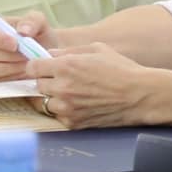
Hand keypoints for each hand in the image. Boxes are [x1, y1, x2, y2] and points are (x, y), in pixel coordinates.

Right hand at [0, 13, 52, 82]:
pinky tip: (23, 75)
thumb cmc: (38, 38)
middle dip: (8, 56)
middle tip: (27, 56)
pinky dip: (10, 80)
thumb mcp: (40, 24)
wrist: (44, 59)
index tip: (15, 43)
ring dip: (11, 68)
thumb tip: (22, 31)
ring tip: (27, 64)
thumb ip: (32, 21)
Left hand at [29, 43, 154, 128]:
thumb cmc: (121, 69)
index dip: (36, 66)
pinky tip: (76, 104)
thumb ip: (69, 50)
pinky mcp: (73, 123)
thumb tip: (50, 55)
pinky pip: (57, 116)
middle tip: (57, 79)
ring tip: (67, 93)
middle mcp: (62, 87)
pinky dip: (62, 111)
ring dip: (51, 97)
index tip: (42, 67)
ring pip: (43, 103)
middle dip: (44, 81)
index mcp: (65, 66)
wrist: (140, 95)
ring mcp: (67, 107)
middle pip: (36, 85)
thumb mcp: (96, 49)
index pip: (32, 67)